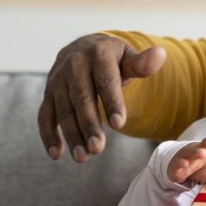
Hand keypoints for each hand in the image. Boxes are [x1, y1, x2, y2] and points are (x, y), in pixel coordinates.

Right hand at [38, 34, 167, 162]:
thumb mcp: (128, 57)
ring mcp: (57, 80)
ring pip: (63, 110)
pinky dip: (48, 135)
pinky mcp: (48, 94)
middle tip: (98, 149)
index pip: (105, 81)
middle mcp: (73, 66)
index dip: (112, 102)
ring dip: (72, 134)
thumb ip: (143, 63)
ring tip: (82, 157)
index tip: (120, 125)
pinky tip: (57, 154)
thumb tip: (161, 55)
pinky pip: (45, 115)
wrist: (83, 47)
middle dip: (89, 125)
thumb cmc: (113, 58)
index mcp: (97, 54)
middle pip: (82, 99)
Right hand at [167, 133, 205, 191]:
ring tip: (202, 153)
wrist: (184, 165)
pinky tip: (184, 164)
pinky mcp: (178, 166)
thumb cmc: (204, 165)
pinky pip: (179, 164)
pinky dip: (181, 163)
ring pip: (192, 152)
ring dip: (197, 152)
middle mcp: (202, 151)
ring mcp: (189, 156)